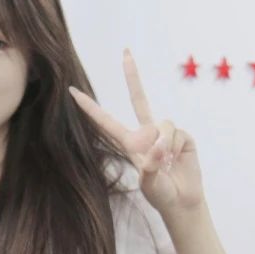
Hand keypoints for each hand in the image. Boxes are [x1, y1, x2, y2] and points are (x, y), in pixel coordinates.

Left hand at [69, 49, 204, 219]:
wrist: (183, 202)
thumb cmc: (160, 194)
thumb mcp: (149, 184)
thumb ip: (151, 167)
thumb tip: (158, 147)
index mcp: (129, 143)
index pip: (105, 122)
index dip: (89, 107)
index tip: (72, 91)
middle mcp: (146, 133)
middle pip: (138, 98)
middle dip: (133, 75)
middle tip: (125, 51)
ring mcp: (164, 133)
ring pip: (162, 123)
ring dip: (164, 144)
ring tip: (166, 162)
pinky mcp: (182, 136)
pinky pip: (176, 132)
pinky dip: (175, 146)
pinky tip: (177, 158)